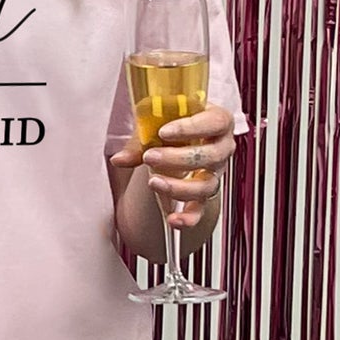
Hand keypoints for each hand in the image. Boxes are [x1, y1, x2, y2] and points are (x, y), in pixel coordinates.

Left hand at [110, 103, 234, 229]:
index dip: (191, 128)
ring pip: (206, 185)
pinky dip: (188, 217)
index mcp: (217, 121)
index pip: (214, 122)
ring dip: (179, 186)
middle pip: (210, 156)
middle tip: (150, 157)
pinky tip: (173, 219)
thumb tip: (118, 159)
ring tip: (153, 182)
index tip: (163, 132)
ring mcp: (216, 172)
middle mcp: (222, 147)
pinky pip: (202, 209)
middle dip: (178, 158)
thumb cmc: (173, 123)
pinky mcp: (206, 192)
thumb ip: (140, 140)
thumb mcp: (157, 123)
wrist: (181, 136)